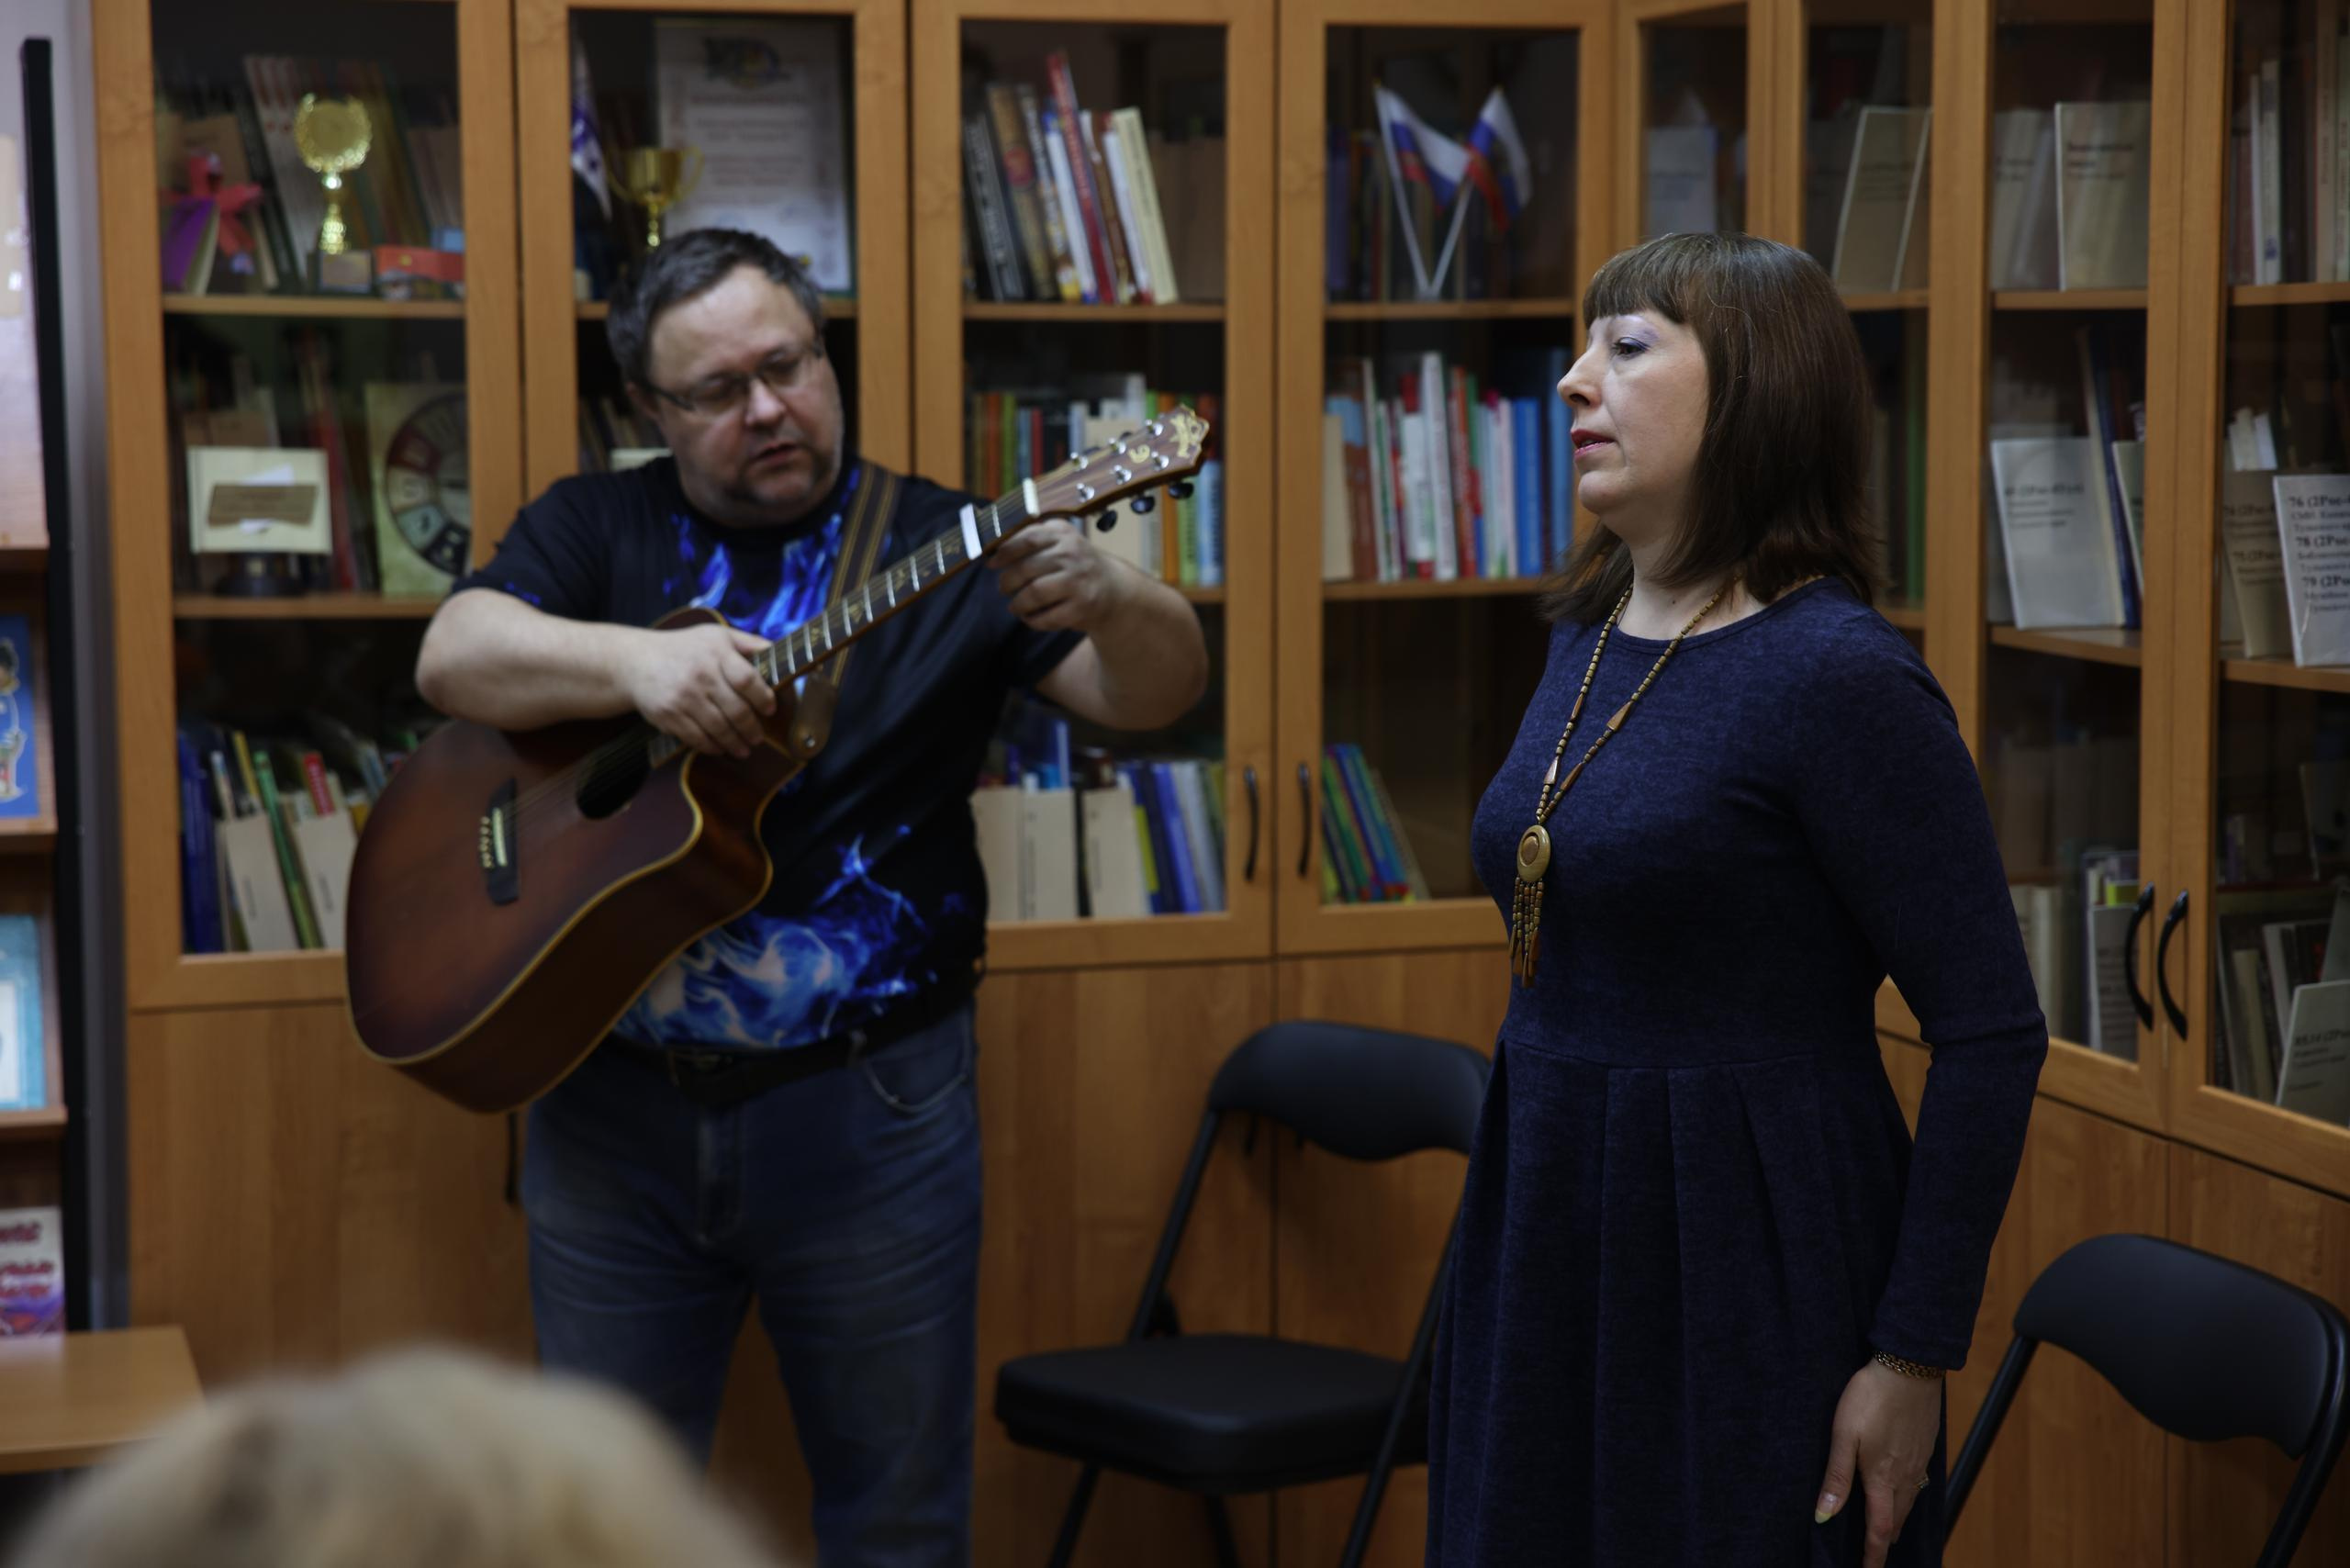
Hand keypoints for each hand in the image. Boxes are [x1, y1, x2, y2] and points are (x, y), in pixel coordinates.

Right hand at [623, 621, 775, 758]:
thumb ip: (749, 643)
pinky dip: (712, 747)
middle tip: (759, 737)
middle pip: (736, 710)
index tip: (769, 709)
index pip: (747, 680)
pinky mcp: (668, 714)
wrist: (637, 661)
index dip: (763, 698)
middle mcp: (700, 674)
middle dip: (752, 729)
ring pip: (718, 728)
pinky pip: (696, 738)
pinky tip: (720, 748)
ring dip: (735, 743)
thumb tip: (778, 652)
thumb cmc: (686, 648)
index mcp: (716, 651)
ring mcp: (683, 696)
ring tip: (744, 749)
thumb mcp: (717, 635)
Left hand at [985, 518, 1128, 633]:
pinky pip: (1047, 617)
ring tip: (1014, 606)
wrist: (1113, 588)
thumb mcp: (1060, 541)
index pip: (1028, 538)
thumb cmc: (1075, 565)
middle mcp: (1073, 554)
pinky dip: (1032, 620)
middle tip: (1003, 588)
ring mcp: (1078, 581)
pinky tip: (1030, 617)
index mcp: (1063, 534)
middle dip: (1007, 582)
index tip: (991, 563)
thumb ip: (1032, 539)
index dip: (1005, 552)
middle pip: (1026, 568)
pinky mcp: (1082, 607)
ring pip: (1034, 593)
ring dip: (1017, 603)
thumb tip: (993, 549)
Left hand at [1816, 1359, 1942, 1567]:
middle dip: (1885, 1540)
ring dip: (1896, 1521)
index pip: (1880, 1530)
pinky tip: (1901, 1491)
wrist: (1909, 1367)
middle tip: (1872, 1554)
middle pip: (1896, 1520)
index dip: (1873, 1555)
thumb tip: (1824, 1515)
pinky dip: (1907, 1498)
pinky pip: (1917, 1484)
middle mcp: (1905, 1476)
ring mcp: (1919, 1462)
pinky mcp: (1925, 1447)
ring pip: (1909, 1503)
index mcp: (1881, 1478)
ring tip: (1886, 1530)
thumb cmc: (1870, 1398)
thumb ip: (1836, 1477)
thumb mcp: (1843, 1435)